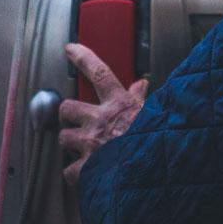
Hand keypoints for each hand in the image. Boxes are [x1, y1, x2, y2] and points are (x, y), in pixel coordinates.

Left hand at [59, 43, 148, 186]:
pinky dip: (76, 174)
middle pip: (67, 108)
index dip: (83, 57)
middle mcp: (100, 120)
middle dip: (68, 116)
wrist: (155, 168)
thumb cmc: (157, 140)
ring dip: (71, 145)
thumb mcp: (152, 113)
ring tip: (84, 149)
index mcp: (119, 104)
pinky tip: (87, 173)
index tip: (71, 49)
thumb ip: (140, 99)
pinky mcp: (86, 168)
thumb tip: (141, 85)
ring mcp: (90, 143)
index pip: (99, 73)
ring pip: (64, 138)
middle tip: (75, 122)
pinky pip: (69, 170)